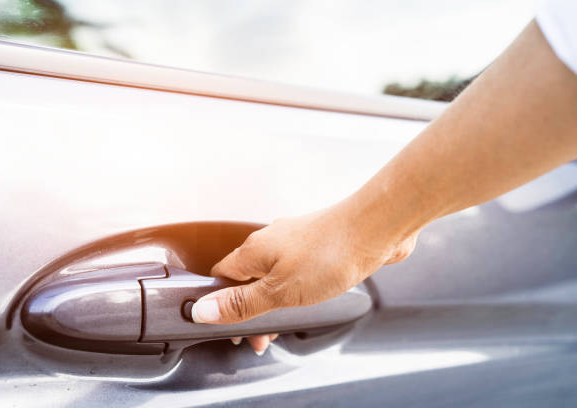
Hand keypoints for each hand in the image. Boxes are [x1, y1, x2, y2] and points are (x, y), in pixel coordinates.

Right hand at [191, 200, 418, 353]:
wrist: (376, 228)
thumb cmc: (331, 253)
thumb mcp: (279, 291)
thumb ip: (241, 303)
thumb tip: (202, 311)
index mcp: (253, 251)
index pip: (220, 277)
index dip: (218, 304)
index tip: (228, 328)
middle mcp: (270, 242)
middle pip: (246, 278)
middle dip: (249, 309)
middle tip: (261, 338)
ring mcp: (294, 242)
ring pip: (271, 275)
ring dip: (272, 301)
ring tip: (283, 326)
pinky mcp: (316, 245)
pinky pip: (294, 270)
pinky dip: (293, 290)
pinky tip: (306, 301)